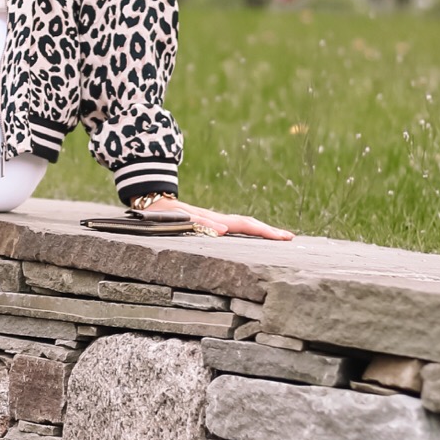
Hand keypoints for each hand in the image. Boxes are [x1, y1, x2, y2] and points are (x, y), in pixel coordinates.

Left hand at [146, 194, 293, 240]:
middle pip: (248, 224)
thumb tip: (225, 230)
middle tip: (289, 238)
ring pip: (241, 225)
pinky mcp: (206, 224)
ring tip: (276, 237)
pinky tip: (249, 237)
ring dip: (260, 231)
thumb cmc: (164, 214)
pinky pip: (231, 228)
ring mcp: (213, 221)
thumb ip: (202, 224)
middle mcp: (217, 220)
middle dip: (269, 231)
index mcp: (215, 220)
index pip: (246, 226)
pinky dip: (246, 231)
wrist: (150, 201)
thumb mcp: (182, 219)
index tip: (285, 237)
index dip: (265, 232)